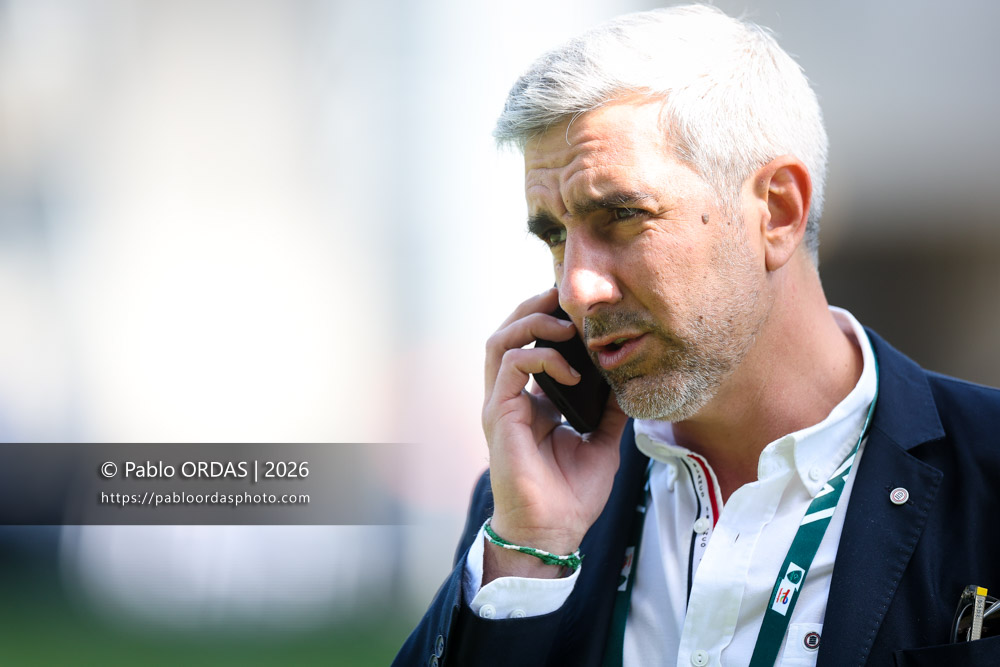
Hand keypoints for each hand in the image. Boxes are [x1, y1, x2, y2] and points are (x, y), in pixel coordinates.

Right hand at [481, 288, 627, 581]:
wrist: (553, 531)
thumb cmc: (572, 494)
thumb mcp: (602, 443)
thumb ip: (610, 411)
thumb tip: (629, 383)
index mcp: (531, 402)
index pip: (530, 345)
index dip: (549, 320)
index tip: (581, 311)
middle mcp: (511, 397)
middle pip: (508, 332)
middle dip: (535, 307)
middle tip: (565, 296)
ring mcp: (501, 404)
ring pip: (500, 340)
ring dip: (532, 322)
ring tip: (566, 325)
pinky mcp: (498, 414)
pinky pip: (511, 365)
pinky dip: (541, 356)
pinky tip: (571, 370)